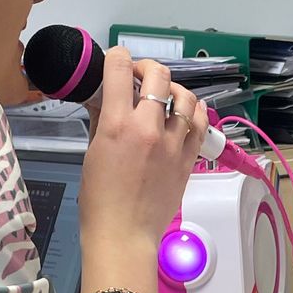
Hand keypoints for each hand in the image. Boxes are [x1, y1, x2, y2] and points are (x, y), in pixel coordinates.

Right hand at [77, 48, 209, 252]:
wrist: (124, 235)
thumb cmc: (101, 202)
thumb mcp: (91, 153)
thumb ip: (101, 120)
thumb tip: (104, 100)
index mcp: (117, 125)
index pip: (120, 70)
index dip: (118, 57)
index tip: (117, 60)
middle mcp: (149, 128)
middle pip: (159, 75)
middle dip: (148, 67)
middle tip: (141, 76)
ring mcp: (173, 143)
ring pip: (186, 96)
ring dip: (174, 88)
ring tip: (166, 94)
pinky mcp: (189, 158)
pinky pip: (201, 122)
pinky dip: (196, 110)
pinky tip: (189, 109)